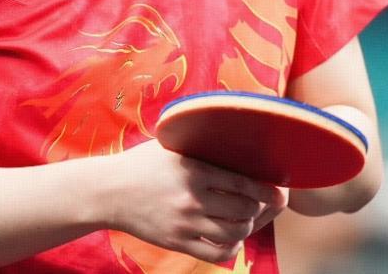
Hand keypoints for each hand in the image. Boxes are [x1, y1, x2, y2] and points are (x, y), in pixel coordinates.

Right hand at [103, 140, 287, 262]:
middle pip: (244, 210)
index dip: (267, 190)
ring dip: (246, 227)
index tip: (279, 192)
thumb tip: (236, 133)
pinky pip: (215, 254)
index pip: (243, 183)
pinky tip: (231, 239)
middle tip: (262, 204)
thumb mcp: (172, 145)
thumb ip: (202, 144)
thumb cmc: (142, 163)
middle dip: (259, 209)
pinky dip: (231, 249)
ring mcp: (185, 223)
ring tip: (245, 219)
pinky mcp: (177, 242)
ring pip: (234, 233)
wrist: (108, 191)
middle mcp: (192, 198)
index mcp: (195, 170)